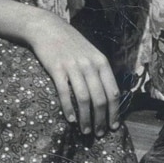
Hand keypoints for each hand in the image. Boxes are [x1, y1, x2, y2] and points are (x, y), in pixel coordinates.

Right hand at [25, 11, 120, 134]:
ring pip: (84, 98)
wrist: (48, 28)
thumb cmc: (71, 43)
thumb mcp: (91, 53)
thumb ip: (99, 72)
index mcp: (101, 62)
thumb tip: (108, 97)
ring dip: (86, 119)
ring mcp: (73, 67)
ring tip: (85, 131)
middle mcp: (90, 65)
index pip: (113, 92)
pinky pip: (65, 93)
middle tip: (99, 134)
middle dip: (101, 120)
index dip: (115, 112)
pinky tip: (71, 120)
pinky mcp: (57, 69)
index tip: (114, 126)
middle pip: (100, 99)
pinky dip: (69, 109)